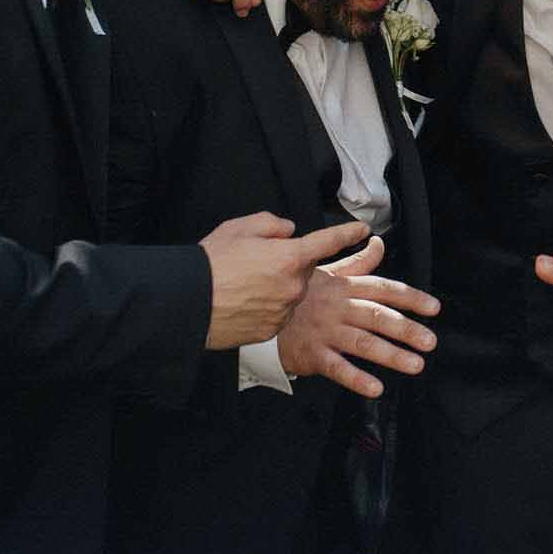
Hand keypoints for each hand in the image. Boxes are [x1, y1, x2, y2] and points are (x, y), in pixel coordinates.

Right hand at [198, 213, 370, 348]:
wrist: (190, 302)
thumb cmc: (212, 263)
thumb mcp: (240, 228)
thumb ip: (272, 224)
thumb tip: (288, 231)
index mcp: (289, 256)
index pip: (328, 241)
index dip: (347, 233)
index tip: (362, 229)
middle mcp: (293, 285)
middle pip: (303, 271)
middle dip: (287, 265)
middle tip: (257, 263)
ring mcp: (284, 310)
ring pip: (290, 293)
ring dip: (277, 288)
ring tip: (244, 285)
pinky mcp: (272, 329)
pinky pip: (277, 314)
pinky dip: (266, 308)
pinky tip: (243, 303)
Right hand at [277, 236, 441, 397]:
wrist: (259, 310)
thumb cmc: (298, 294)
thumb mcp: (325, 269)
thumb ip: (356, 261)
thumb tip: (378, 243)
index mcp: (344, 287)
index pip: (383, 289)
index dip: (410, 297)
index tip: (434, 308)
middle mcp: (338, 308)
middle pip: (377, 316)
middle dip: (406, 329)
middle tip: (430, 341)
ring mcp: (326, 332)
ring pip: (362, 343)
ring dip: (391, 355)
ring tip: (415, 364)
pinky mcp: (312, 354)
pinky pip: (337, 368)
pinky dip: (357, 379)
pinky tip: (376, 388)